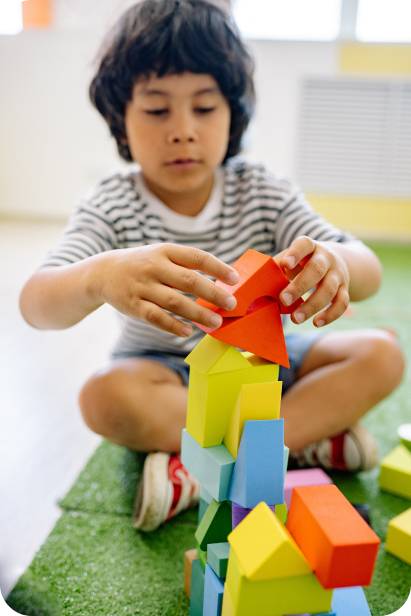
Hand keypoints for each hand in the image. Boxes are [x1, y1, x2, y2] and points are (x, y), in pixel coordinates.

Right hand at [96, 243, 238, 336]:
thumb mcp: (161, 255)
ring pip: (175, 302)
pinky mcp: (134, 306)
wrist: (103, 272)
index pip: (197, 257)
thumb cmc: (143, 265)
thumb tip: (222, 282)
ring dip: (198, 313)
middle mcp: (154, 267)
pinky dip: (173, 326)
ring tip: (215, 322)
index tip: (235, 279)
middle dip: (213, 293)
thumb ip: (186, 266)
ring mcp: (143, 287)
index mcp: (165, 251)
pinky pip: (156, 318)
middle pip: (189, 281)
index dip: (218, 268)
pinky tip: (188, 332)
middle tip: (231, 304)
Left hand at [277, 236, 349, 326]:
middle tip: (283, 300)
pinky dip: (330, 315)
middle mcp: (327, 258)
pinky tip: (316, 323)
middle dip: (300, 286)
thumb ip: (277, 269)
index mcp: (310, 247)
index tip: (285, 264)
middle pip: (316, 270)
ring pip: (329, 289)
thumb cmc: (302, 263)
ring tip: (296, 319)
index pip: (304, 244)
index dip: (295, 253)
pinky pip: (342, 303)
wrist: (335, 261)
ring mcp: (338, 274)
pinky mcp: (345, 289)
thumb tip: (257, 286)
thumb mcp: (291, 259)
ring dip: (312, 306)